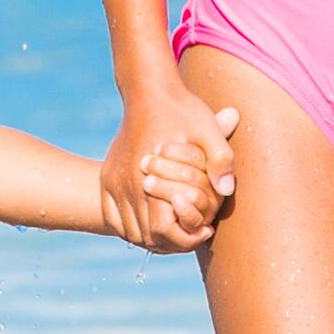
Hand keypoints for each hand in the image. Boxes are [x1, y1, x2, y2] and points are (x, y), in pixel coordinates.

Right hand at [106, 92, 237, 251]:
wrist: (147, 91)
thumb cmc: (182, 111)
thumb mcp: (208, 129)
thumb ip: (221, 158)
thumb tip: (226, 190)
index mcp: (149, 177)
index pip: (162, 230)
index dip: (186, 238)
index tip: (205, 230)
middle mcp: (126, 184)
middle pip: (146, 236)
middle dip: (173, 242)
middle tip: (195, 233)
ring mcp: (113, 183)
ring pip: (130, 232)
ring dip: (153, 238)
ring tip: (179, 229)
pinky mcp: (107, 180)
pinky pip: (114, 220)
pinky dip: (133, 229)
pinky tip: (154, 222)